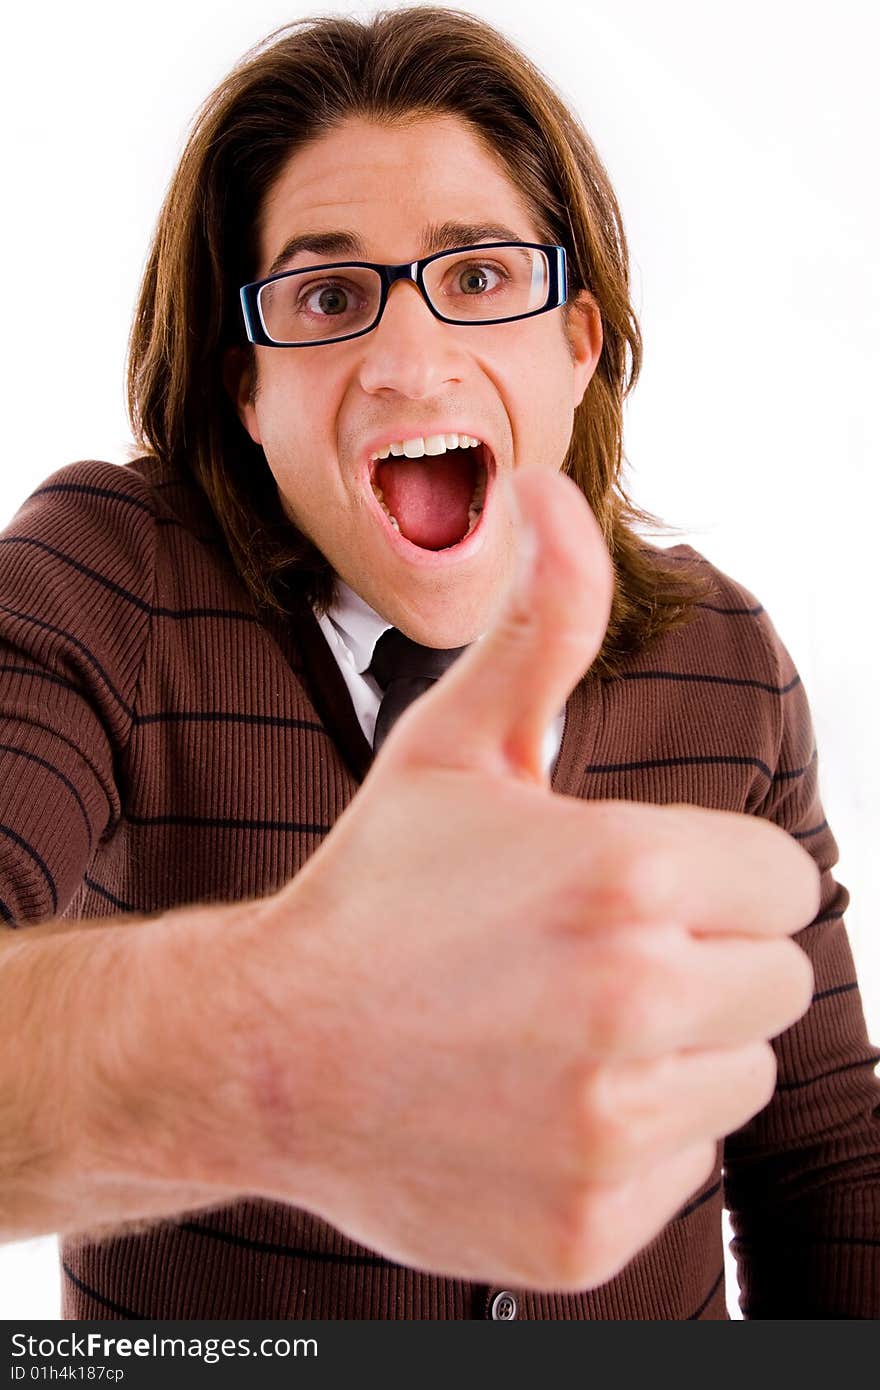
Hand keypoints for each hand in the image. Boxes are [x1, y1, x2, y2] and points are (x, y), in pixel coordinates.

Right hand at [248, 467, 818, 1290]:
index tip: (627, 889)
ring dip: (670, 1051)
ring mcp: (614, 1129)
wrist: (266, 1050)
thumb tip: (551, 491)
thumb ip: (540, 622)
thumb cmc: (374, 890)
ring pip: (737, 1075)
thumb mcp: (459, 745)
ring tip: (554, 1030)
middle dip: (697, 962)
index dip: (708, 879)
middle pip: (773, 980)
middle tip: (581, 960)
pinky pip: (683, 1167)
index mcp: (629, 875)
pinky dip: (627, 1140)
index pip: (784, 882)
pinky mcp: (593, 1222)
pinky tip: (533, 1105)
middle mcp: (635, 1007)